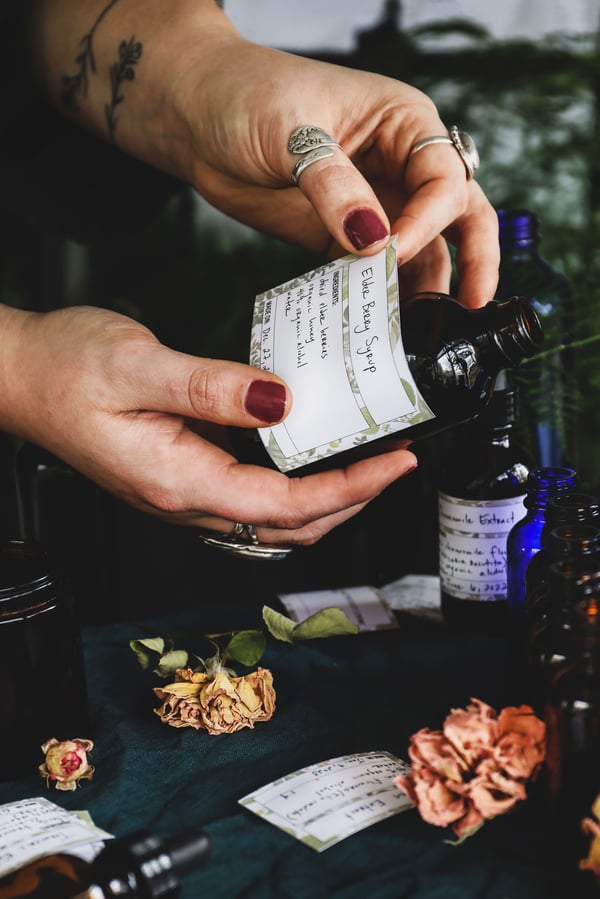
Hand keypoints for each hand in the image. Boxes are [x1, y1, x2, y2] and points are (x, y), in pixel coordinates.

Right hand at [0, 305, 416, 543]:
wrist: (19, 378)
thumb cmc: (64, 367)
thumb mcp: (137, 363)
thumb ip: (212, 388)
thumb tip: (284, 400)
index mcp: (179, 481)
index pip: (287, 506)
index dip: (352, 489)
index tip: (398, 462)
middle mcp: (184, 501)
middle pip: (290, 527)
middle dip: (353, 500)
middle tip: (397, 460)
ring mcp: (183, 494)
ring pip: (273, 520)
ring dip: (328, 497)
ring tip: (368, 459)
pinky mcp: (182, 477)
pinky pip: (252, 498)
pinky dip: (295, 483)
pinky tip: (312, 449)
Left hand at [32, 0, 498, 307]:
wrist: (193, 117)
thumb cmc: (245, 96)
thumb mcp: (292, 133)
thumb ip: (334, 188)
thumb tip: (375, 241)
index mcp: (402, 122)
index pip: (442, 177)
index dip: (427, 219)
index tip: (390, 250)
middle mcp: (397, 164)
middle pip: (458, 212)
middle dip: (473, 256)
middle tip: (474, 303)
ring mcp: (372, 203)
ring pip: (420, 248)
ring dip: (423, 285)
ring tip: (419, 327)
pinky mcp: (341, 235)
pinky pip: (373, 270)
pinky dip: (378, 295)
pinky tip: (376, 321)